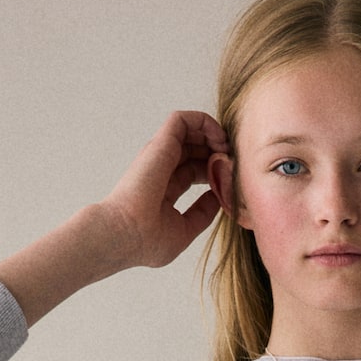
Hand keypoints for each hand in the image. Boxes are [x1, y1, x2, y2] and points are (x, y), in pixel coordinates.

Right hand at [98, 109, 227, 269]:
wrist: (125, 234)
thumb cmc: (146, 240)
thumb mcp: (183, 230)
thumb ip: (201, 214)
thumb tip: (218, 198)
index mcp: (164, 188)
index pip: (193, 171)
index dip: (214, 172)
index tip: (230, 181)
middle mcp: (161, 168)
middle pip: (195, 150)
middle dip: (218, 152)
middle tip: (235, 163)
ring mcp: (160, 155)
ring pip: (191, 130)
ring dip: (214, 135)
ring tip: (229, 148)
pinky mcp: (162, 143)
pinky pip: (185, 119)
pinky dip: (205, 122)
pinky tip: (219, 138)